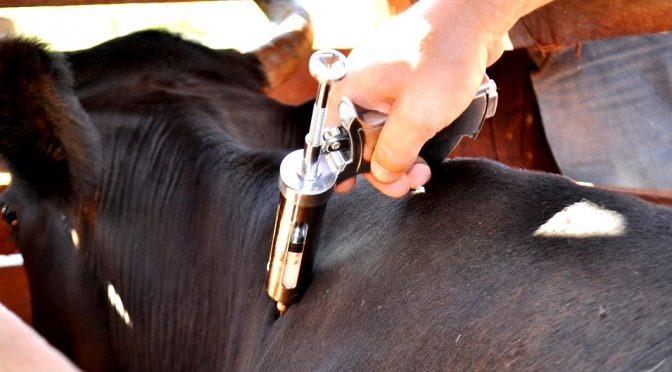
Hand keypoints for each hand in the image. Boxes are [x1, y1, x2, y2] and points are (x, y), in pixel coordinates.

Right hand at [329, 0, 550, 196]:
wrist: (474, 16)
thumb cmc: (443, 55)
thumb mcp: (418, 116)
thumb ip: (394, 152)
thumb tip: (383, 176)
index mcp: (351, 90)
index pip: (333, 139)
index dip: (341, 167)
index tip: (350, 188)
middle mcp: (362, 87)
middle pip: (360, 139)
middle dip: (384, 166)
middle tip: (410, 181)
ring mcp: (384, 83)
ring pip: (384, 130)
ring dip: (402, 154)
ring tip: (424, 168)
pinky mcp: (406, 82)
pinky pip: (402, 117)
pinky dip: (413, 134)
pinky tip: (429, 143)